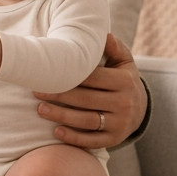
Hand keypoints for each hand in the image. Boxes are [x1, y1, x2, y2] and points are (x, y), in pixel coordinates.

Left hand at [34, 33, 146, 148]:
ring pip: (87, 120)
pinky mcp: (115, 139)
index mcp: (124, 81)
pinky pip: (93, 141)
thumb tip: (104, 34)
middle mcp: (124, 103)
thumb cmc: (122, 79)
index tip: (48, 72)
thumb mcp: (124, 61)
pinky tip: (56, 131)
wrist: (140, 108)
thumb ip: (114, 47)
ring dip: (62, 116)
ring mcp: (120, 123)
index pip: (93, 78)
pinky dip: (74, 138)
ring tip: (40, 109)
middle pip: (86, 99)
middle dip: (59, 95)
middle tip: (36, 91)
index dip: (70, 75)